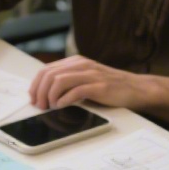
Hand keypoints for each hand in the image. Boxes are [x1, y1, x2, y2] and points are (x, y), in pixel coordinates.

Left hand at [29, 56, 149, 110]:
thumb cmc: (109, 88)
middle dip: (39, 92)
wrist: (135, 88)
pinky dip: (64, 100)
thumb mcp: (85, 80)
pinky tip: (62, 106)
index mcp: (76, 62)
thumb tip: (44, 93)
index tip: (33, 99)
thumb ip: (69, 82)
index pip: (46, 69)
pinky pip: (75, 91)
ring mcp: (90, 74)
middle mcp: (81, 65)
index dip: (35, 85)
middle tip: (39, 106)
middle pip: (49, 75)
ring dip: (49, 96)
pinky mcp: (99, 86)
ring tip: (49, 107)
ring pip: (59, 81)